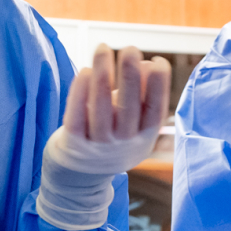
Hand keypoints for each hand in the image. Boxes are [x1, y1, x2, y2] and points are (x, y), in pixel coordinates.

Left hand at [35, 45, 171, 230]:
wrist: (77, 182)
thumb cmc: (108, 140)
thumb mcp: (131, 126)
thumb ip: (140, 97)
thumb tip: (147, 63)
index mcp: (142, 139)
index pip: (154, 111)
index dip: (158, 87)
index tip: (158, 61)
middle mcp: (122, 144)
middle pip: (129, 108)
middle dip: (131, 76)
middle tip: (131, 48)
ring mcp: (96, 146)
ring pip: (100, 108)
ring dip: (102, 76)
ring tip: (103, 48)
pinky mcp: (72, 145)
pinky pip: (76, 116)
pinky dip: (80, 93)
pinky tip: (84, 71)